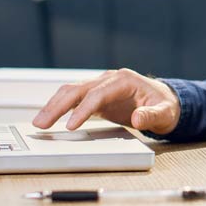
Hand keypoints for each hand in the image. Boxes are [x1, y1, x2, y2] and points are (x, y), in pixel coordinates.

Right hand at [32, 68, 181, 133]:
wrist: (165, 101)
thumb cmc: (165, 106)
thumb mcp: (165, 113)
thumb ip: (152, 115)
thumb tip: (138, 119)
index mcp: (123, 80)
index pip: (97, 94)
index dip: (83, 110)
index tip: (70, 126)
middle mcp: (109, 79)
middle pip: (78, 90)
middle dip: (58, 106)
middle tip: (42, 123)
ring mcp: (101, 86)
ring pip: (71, 92)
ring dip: (54, 105)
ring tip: (39, 122)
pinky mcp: (97, 96)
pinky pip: (74, 99)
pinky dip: (60, 106)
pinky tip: (49, 117)